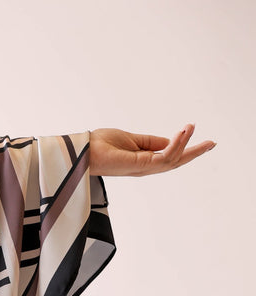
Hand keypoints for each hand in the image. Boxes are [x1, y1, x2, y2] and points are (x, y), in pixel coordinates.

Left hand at [89, 124, 215, 176]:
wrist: (83, 151)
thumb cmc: (100, 145)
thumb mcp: (131, 139)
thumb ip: (150, 141)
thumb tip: (169, 140)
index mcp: (143, 162)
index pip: (169, 157)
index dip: (184, 147)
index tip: (195, 134)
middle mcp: (145, 167)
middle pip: (175, 162)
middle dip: (194, 153)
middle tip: (212, 143)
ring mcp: (143, 168)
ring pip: (173, 159)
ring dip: (186, 143)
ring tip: (193, 127)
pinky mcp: (140, 165)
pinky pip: (164, 156)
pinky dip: (175, 143)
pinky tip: (182, 132)